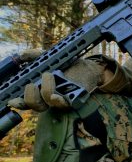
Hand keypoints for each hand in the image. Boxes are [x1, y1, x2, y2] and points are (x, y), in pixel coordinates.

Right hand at [8, 54, 124, 111]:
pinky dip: (58, 100)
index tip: (13, 99)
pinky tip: (56, 96)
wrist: (87, 66)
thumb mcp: (50, 58)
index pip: (26, 101)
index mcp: (40, 90)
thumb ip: (35, 56)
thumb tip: (22, 55)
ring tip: (49, 74)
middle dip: (30, 96)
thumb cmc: (68, 64)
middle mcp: (49, 97)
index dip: (19, 102)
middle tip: (31, 84)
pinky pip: (63, 105)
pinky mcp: (73, 100)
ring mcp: (61, 100)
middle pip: (35, 105)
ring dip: (45, 89)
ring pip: (48, 103)